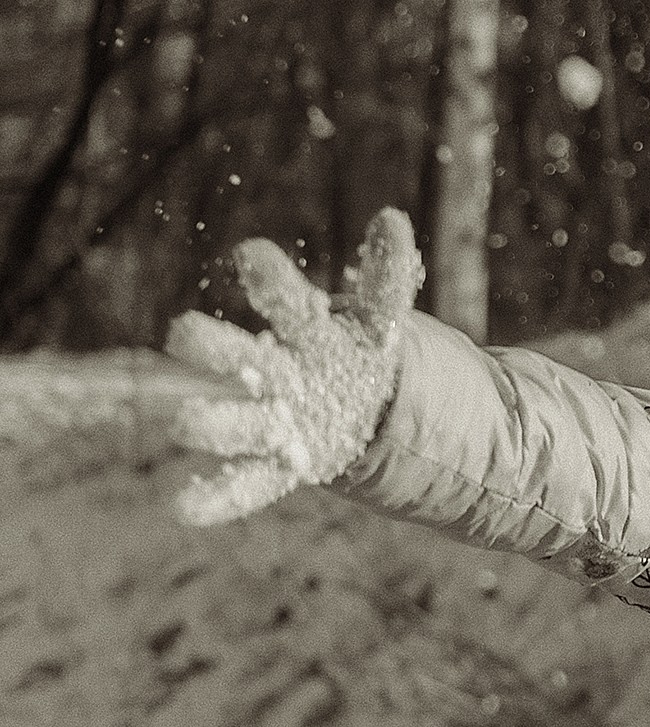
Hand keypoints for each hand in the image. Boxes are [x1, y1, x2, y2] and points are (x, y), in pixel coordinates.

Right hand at [163, 208, 424, 525]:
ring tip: (183, 422)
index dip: (272, 280)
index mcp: (305, 332)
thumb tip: (391, 218)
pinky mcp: (281, 466)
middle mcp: (277, 373)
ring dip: (210, 422)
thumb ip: (387, 276)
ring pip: (236, 422)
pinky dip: (216, 498)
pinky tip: (182, 509)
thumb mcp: (380, 319)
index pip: (289, 302)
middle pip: (243, 359)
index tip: (250, 255)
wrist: (360, 408)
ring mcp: (275, 421)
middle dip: (215, 348)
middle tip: (182, 333)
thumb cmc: (357, 352)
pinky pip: (247, 484)